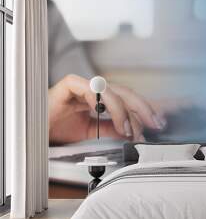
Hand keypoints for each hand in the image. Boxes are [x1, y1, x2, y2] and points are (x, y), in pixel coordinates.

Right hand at [48, 74, 165, 143]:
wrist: (33, 131)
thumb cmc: (57, 128)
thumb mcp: (93, 133)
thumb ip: (112, 130)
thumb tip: (132, 133)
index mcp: (101, 100)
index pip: (128, 100)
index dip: (144, 109)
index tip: (158, 122)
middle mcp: (95, 91)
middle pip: (126, 93)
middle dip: (143, 108)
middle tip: (155, 124)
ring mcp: (84, 86)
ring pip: (113, 92)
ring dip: (124, 111)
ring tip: (129, 130)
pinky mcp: (71, 84)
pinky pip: (91, 89)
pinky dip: (103, 102)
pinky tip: (107, 116)